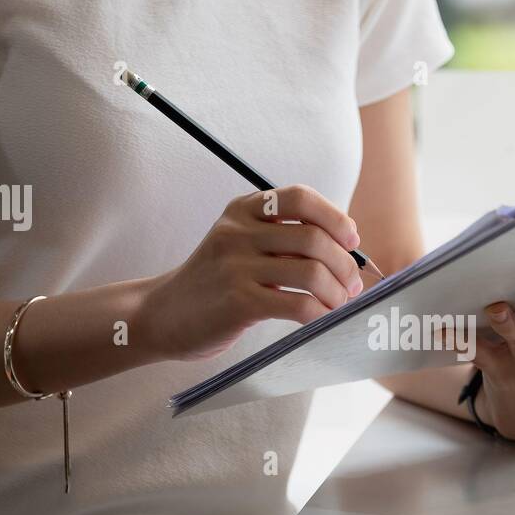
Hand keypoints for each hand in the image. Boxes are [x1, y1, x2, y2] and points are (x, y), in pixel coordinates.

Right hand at [146, 185, 363, 360]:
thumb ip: (281, 239)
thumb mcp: (240, 245)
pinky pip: (297, 304)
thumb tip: (345, 251)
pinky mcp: (238, 302)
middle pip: (313, 237)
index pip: (300, 197)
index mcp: (242, 211)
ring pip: (310, 271)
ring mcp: (236, 266)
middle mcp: (238, 232)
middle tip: (352, 284)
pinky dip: (320, 312)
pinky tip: (321, 318)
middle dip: (344, 264)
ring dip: (337, 292)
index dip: (334, 217)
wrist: (161, 315)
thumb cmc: (214, 283)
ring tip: (340, 303)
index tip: (351, 240)